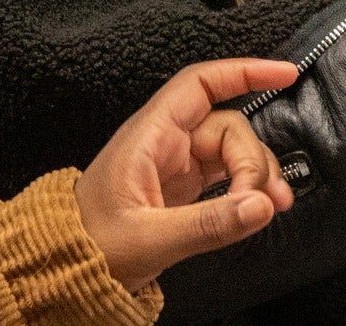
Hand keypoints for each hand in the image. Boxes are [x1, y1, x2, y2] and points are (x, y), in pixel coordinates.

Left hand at [75, 58, 299, 293]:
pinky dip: (247, 188)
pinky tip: (259, 208)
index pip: (200, 85)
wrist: (60, 275)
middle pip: (227, 126)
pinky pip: (226, 174)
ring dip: (257, 175)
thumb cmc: (89, 249)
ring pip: (231, 151)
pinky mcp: (182, 188)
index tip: (286, 73)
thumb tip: (261, 206)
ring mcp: (175, 164)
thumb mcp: (148, 239)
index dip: (244, 72)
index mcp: (149, 137)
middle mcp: (165, 143)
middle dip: (252, 160)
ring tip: (272, 208)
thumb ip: (206, 224)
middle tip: (262, 202)